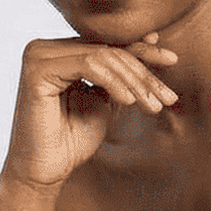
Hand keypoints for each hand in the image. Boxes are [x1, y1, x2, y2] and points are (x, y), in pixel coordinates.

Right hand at [0, 32, 177, 187]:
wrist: (44, 171)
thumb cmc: (72, 140)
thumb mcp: (106, 101)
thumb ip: (122, 74)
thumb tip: (152, 39)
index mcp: (60, 52)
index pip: (108, 45)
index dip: (142, 52)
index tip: (173, 61)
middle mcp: (46, 47)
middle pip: (108, 50)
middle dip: (144, 74)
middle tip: (168, 98)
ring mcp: (39, 55)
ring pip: (103, 56)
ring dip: (134, 81)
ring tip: (153, 106)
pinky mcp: (37, 69)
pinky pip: (89, 65)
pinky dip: (114, 82)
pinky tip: (129, 101)